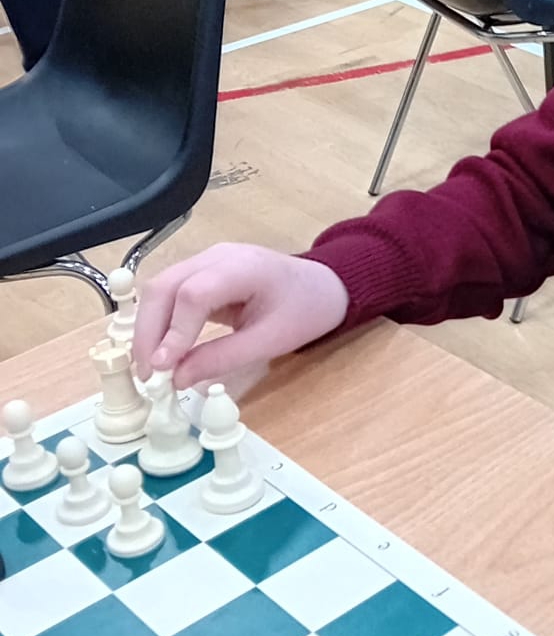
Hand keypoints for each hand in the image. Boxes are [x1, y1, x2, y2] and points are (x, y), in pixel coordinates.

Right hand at [132, 244, 349, 388]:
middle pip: (165, 286)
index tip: (162, 368)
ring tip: (149, 368)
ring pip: (160, 287)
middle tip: (146, 375)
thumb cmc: (305, 310)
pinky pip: (170, 292)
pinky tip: (159, 350)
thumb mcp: (271, 341)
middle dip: (149, 332)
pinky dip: (159, 321)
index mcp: (243, 267)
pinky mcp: (201, 271)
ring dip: (148, 328)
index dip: (174, 332)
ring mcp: (206, 259)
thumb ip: (224, 357)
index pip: (193, 294)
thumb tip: (178, 379)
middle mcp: (217, 256)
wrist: (323, 286)